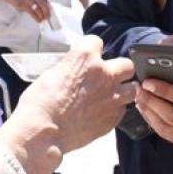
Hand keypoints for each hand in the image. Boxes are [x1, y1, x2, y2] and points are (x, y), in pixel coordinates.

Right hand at [0, 36, 136, 173]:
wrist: (43, 131)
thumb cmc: (40, 103)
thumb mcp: (52, 73)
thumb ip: (71, 68)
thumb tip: (75, 72)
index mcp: (85, 57)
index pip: (97, 42)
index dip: (92, 50)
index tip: (88, 58)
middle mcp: (104, 73)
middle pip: (126, 65)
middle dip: (118, 70)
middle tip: (106, 78)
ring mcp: (112, 96)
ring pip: (132, 89)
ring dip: (122, 91)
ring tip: (109, 96)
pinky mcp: (113, 118)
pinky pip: (121, 110)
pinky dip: (114, 110)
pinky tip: (100, 114)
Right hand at [14, 0, 50, 22]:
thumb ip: (42, 1)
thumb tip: (48, 10)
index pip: (47, 1)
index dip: (49, 8)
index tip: (50, 13)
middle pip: (44, 5)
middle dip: (47, 13)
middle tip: (47, 17)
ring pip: (38, 10)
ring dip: (41, 16)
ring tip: (42, 19)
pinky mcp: (25, 5)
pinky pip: (33, 13)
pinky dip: (36, 18)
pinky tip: (38, 20)